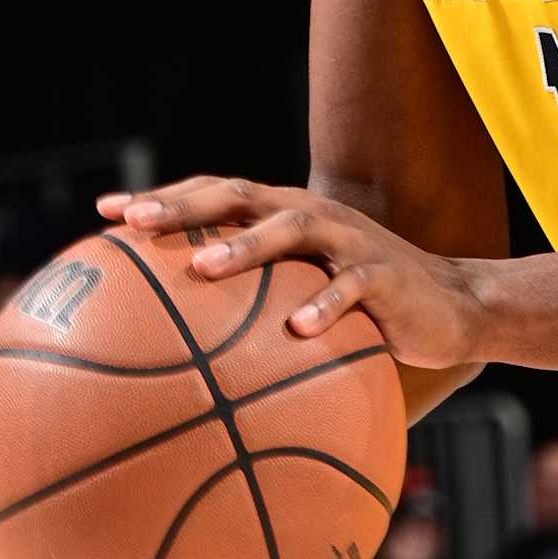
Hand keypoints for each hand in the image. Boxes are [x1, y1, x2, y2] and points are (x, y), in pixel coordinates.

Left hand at [98, 176, 490, 370]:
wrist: (452, 308)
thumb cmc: (362, 310)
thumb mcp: (303, 299)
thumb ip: (254, 311)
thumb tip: (180, 364)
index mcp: (283, 215)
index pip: (212, 194)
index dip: (162, 199)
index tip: (105, 214)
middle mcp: (309, 215)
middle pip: (237, 196)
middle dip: (184, 206)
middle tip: (136, 224)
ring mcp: (347, 240)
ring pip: (290, 229)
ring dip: (244, 246)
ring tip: (202, 269)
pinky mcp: (384, 274)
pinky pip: (350, 286)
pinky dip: (324, 305)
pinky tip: (298, 331)